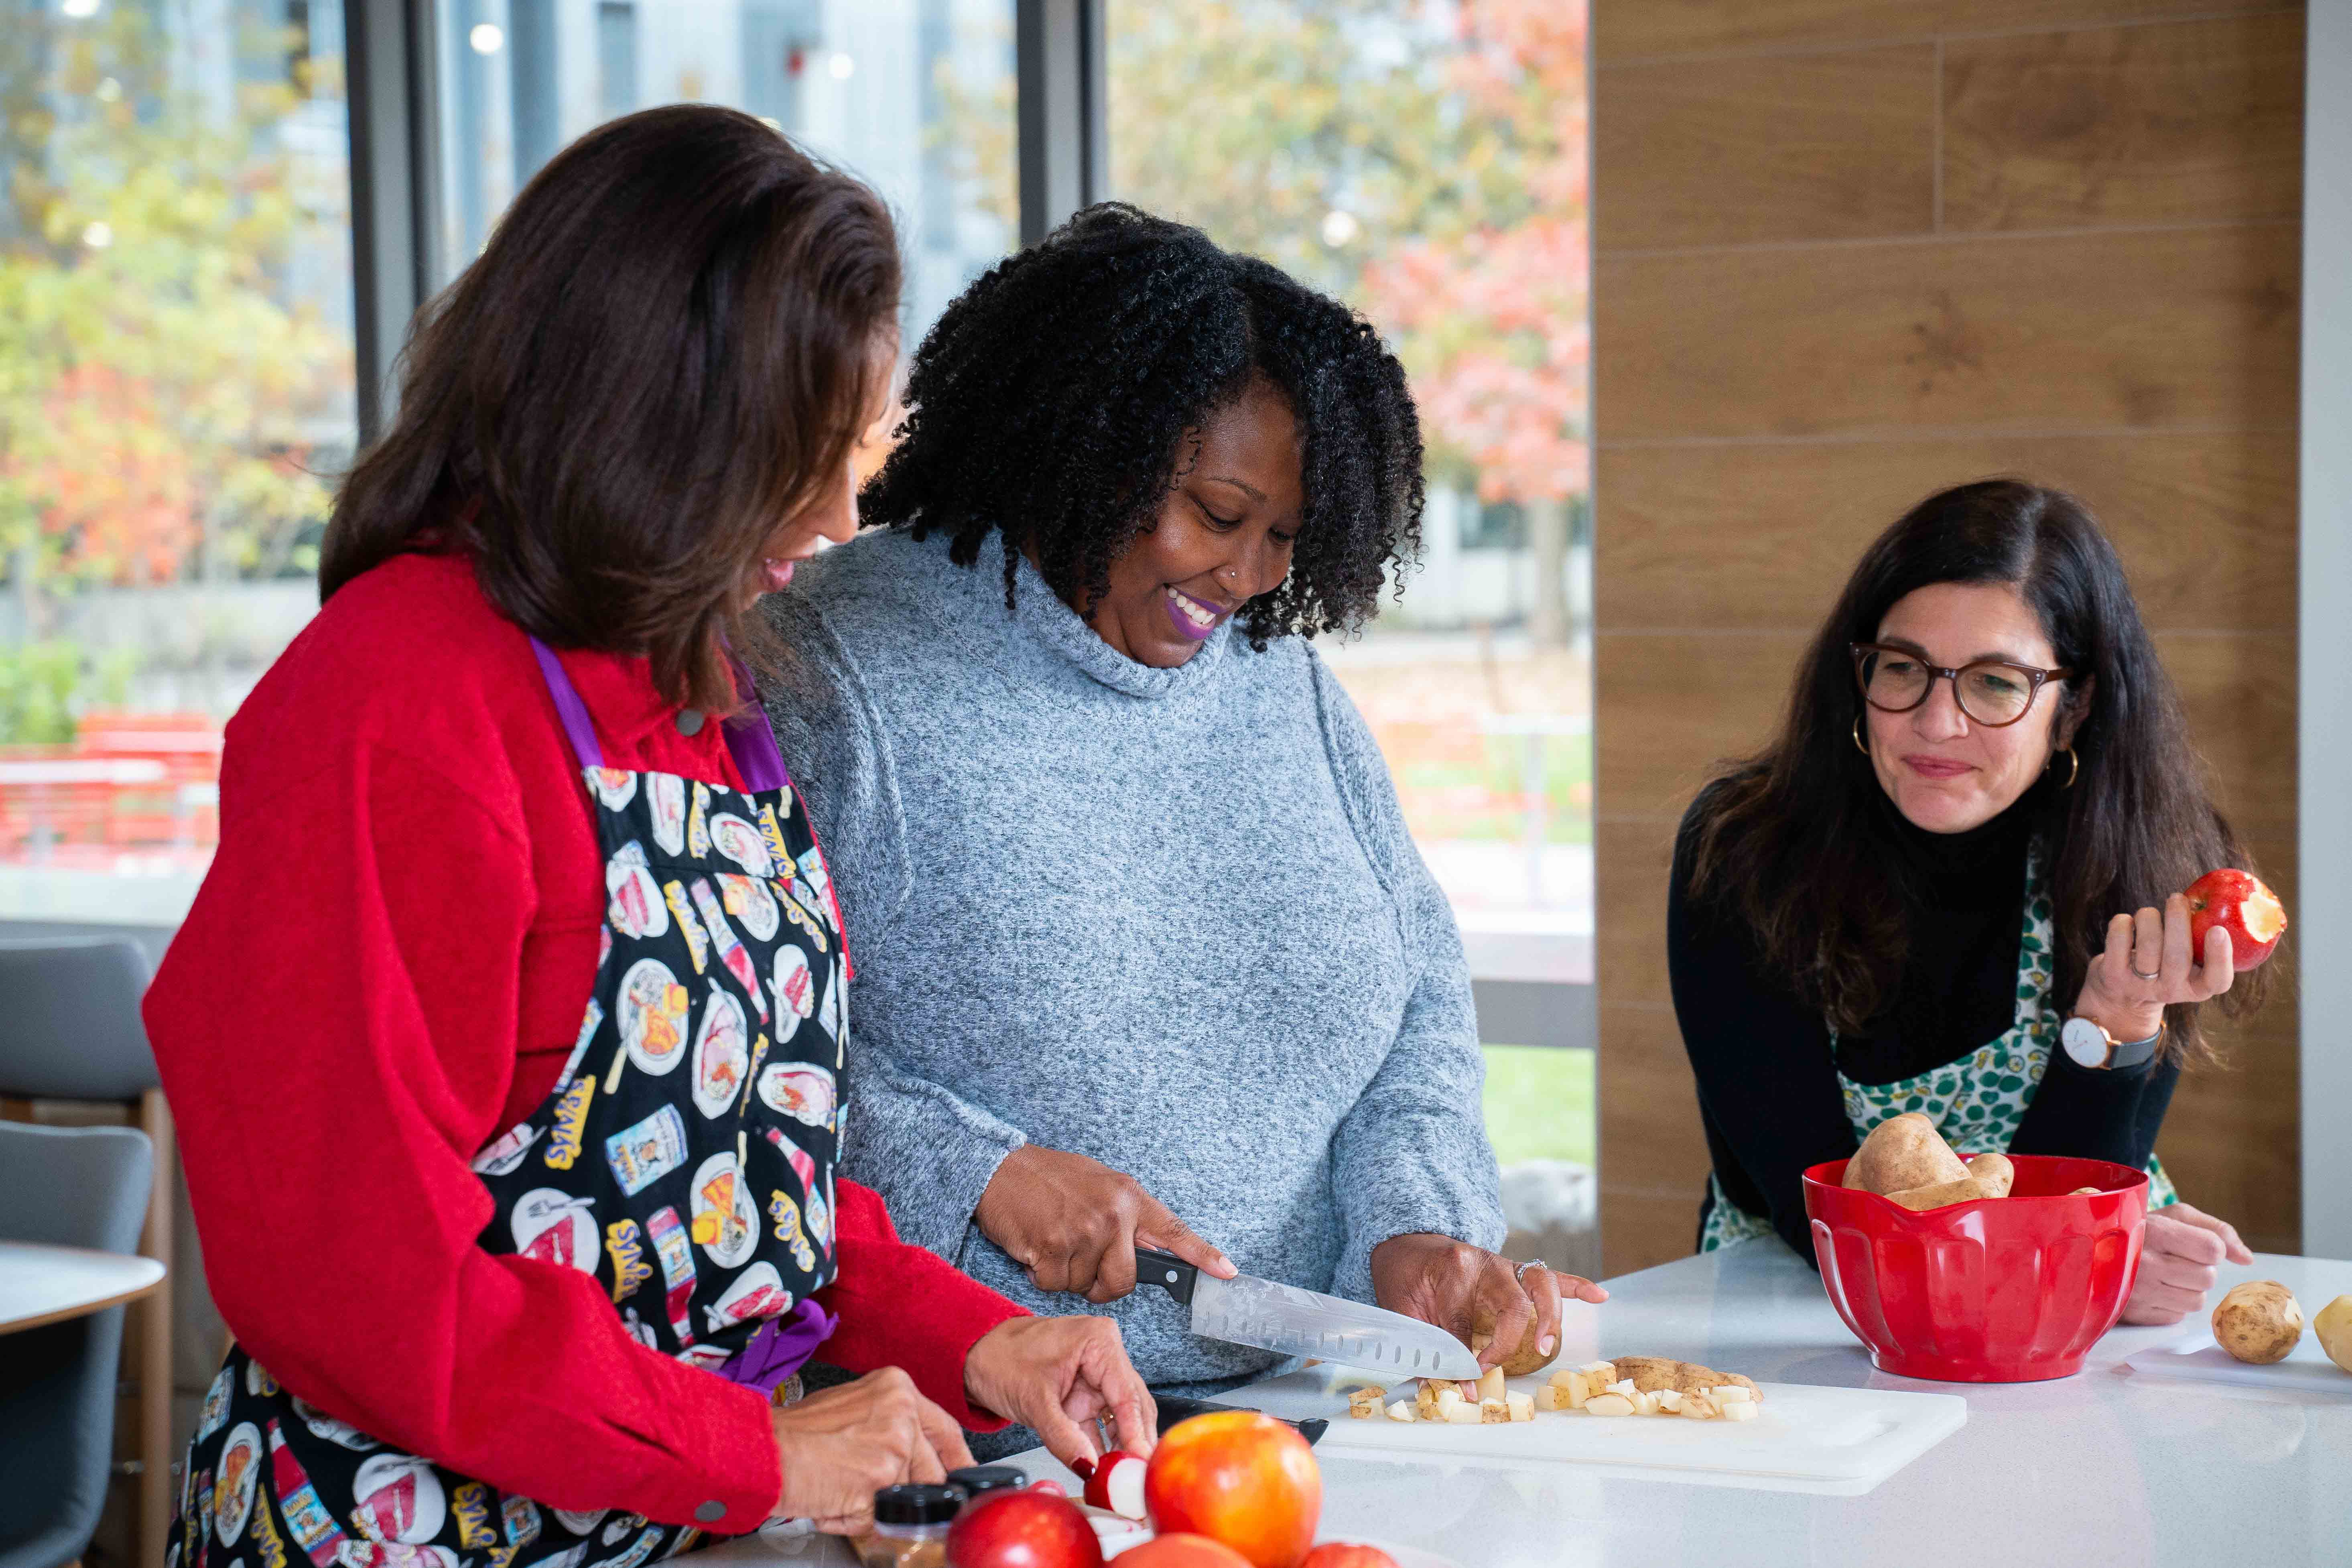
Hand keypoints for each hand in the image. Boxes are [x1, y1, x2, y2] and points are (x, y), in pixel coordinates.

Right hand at [768, 1368, 972, 1533]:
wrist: (764, 1450)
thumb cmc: (795, 1432)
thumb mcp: (852, 1408)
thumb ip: (888, 1427)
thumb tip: (910, 1459)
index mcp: (897, 1388)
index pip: (944, 1429)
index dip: (955, 1458)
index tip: (961, 1474)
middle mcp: (901, 1412)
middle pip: (930, 1470)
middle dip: (903, 1488)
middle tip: (867, 1487)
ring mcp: (895, 1445)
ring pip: (904, 1496)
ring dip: (871, 1504)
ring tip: (837, 1486)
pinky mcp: (881, 1479)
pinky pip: (881, 1517)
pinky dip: (854, 1519)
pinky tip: (831, 1499)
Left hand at [964, 1314, 1158, 1467]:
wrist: (974, 1356)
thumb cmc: (999, 1358)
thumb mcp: (1033, 1399)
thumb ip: (1063, 1436)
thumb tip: (1089, 1466)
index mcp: (1098, 1341)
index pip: (1126, 1392)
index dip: (1136, 1430)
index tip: (1142, 1459)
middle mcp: (1104, 1355)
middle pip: (1131, 1405)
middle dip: (1135, 1441)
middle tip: (1138, 1474)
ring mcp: (1095, 1377)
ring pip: (1120, 1417)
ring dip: (1121, 1447)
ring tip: (1124, 1477)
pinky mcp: (1084, 1396)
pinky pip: (1100, 1424)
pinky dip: (1102, 1446)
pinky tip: (1107, 1469)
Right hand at [974, 1144, 1234, 1301]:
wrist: (1001, 1168)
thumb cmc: (1050, 1179)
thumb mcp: (1100, 1186)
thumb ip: (1124, 1217)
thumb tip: (1144, 1249)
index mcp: (1129, 1197)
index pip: (1173, 1232)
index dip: (1202, 1255)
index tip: (1228, 1273)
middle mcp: (1112, 1215)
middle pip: (1124, 1281)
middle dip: (1103, 1284)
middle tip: (1081, 1261)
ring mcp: (1082, 1232)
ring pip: (1086, 1287)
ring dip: (1067, 1275)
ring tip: (1053, 1241)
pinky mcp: (1051, 1247)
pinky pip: (1055, 1286)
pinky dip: (1042, 1276)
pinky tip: (1036, 1248)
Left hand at [1369, 1233, 1607, 1371]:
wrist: (1405, 1243)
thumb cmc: (1404, 1277)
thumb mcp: (1403, 1310)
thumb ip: (1427, 1348)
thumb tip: (1455, 1389)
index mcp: (1452, 1271)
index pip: (1463, 1323)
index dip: (1464, 1359)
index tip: (1466, 1382)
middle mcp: (1484, 1264)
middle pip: (1511, 1301)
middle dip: (1512, 1338)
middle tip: (1502, 1363)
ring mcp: (1503, 1265)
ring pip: (1539, 1283)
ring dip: (1550, 1316)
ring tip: (1548, 1344)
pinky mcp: (1515, 1270)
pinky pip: (1551, 1276)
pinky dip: (1577, 1286)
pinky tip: (1600, 1297)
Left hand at [2073, 894, 2236, 1043]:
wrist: (2121, 995)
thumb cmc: (2163, 967)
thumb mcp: (2187, 964)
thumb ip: (2199, 942)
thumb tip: (2213, 901)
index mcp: (2197, 988)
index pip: (2217, 981)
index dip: (2220, 956)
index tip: (2218, 930)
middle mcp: (2170, 991)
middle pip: (2178, 957)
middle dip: (2178, 922)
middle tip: (2177, 899)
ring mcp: (2140, 986)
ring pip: (2148, 945)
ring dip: (2149, 918)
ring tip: (2149, 913)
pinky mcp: (2113, 976)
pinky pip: (2119, 940)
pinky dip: (2123, 923)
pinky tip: (2126, 922)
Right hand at [2120, 1203, 2253, 1324]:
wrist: (2094, 1248)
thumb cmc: (2144, 1229)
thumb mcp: (2177, 1216)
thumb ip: (2218, 1231)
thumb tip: (2247, 1259)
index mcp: (2156, 1230)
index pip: (2213, 1249)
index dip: (2212, 1248)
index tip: (2195, 1244)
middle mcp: (2145, 1262)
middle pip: (2208, 1278)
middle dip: (2201, 1269)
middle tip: (2178, 1260)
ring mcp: (2138, 1291)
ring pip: (2197, 1301)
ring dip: (2189, 1289)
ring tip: (2167, 1275)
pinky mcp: (2135, 1313)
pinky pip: (2177, 1315)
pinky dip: (2172, 1304)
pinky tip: (2156, 1289)